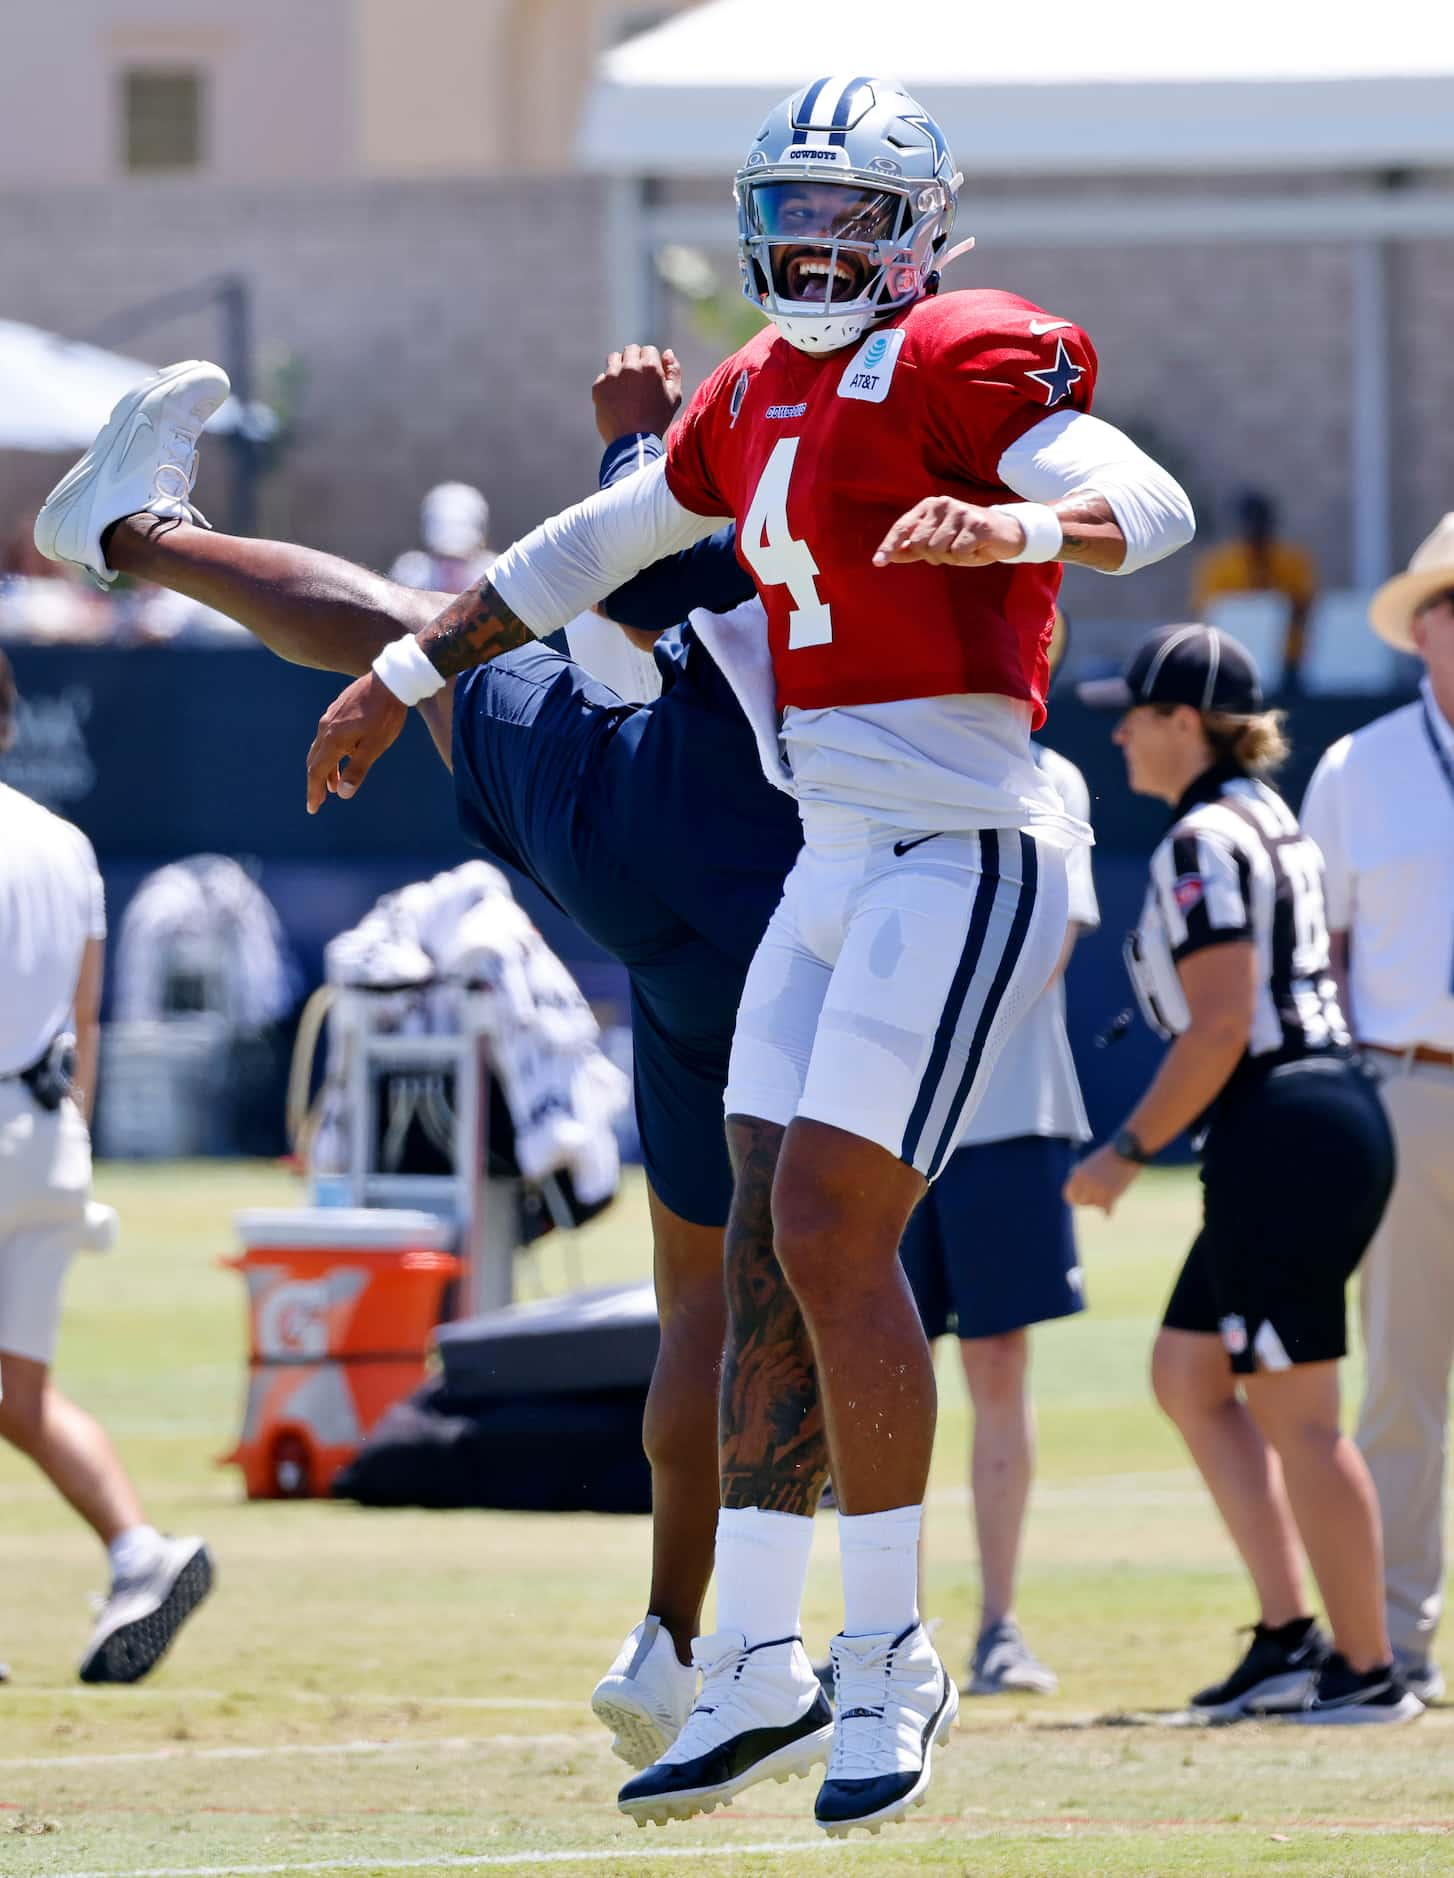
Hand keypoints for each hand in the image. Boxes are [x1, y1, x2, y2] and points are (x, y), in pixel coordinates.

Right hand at [305, 671, 406, 813]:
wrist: (389, 681)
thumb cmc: (385, 716)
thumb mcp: (375, 746)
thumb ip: (357, 770)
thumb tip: (342, 793)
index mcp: (333, 740)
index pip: (317, 771)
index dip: (314, 791)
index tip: (313, 808)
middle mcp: (326, 728)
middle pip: (314, 761)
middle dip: (316, 782)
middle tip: (319, 800)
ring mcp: (330, 717)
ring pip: (321, 748)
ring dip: (325, 768)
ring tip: (333, 784)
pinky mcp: (337, 710)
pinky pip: (327, 737)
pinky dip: (330, 753)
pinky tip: (343, 756)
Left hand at [592, 344, 682, 444]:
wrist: (632, 442)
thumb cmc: (657, 420)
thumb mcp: (674, 397)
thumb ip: (674, 371)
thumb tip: (667, 352)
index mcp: (650, 367)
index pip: (648, 350)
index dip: (650, 362)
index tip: (649, 376)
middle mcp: (630, 367)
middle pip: (631, 350)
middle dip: (634, 360)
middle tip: (637, 381)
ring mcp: (612, 376)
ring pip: (614, 358)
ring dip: (619, 366)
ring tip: (625, 386)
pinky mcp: (598, 386)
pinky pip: (603, 377)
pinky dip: (608, 385)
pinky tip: (615, 400)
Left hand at [873, 497, 1025, 567]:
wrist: (1006, 534)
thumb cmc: (968, 539)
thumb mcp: (938, 543)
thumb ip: (913, 548)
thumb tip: (889, 555)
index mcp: (929, 506)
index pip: (903, 527)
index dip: (889, 545)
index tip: (878, 562)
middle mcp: (942, 504)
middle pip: (920, 544)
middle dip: (933, 556)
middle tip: (952, 550)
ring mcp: (960, 513)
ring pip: (938, 551)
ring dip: (951, 558)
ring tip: (965, 548)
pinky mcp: (976, 525)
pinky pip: (958, 554)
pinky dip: (966, 558)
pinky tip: (976, 548)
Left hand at [1063, 1144, 1142, 1215]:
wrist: (1126, 1151)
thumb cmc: (1109, 1157)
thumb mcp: (1090, 1165)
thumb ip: (1083, 1179)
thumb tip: (1079, 1195)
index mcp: (1078, 1174)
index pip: (1069, 1195)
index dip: (1075, 1198)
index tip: (1081, 1199)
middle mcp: (1086, 1183)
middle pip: (1081, 1202)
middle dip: (1087, 1202)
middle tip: (1094, 1199)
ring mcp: (1098, 1190)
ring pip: (1095, 1205)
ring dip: (1101, 1202)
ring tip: (1107, 1193)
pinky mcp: (1111, 1195)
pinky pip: (1106, 1211)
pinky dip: (1108, 1212)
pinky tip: (1108, 1213)